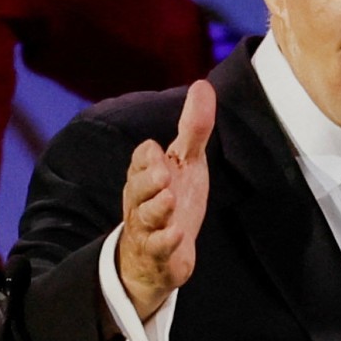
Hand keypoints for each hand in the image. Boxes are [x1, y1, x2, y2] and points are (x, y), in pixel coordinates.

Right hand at [117, 79, 214, 319]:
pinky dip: (166, 242)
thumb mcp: (186, 162)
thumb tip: (202, 84)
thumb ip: (194, 126)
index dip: (147, 156)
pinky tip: (178, 234)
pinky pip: (157, 248)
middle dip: (148, 179)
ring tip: (169, 199)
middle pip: (138, 186)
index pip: (141, 158)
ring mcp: (148, 227)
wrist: (158, 256)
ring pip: (145, 216)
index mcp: (147, 174)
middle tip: (163, 174)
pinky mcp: (157, 254)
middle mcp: (142, 199)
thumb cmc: (172, 199)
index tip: (158, 151)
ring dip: (156, 208)